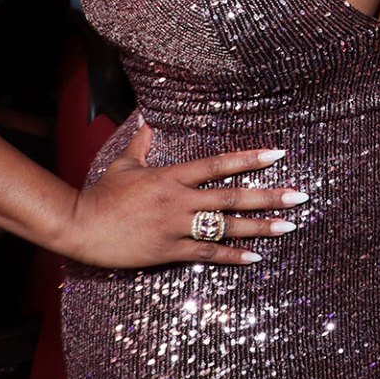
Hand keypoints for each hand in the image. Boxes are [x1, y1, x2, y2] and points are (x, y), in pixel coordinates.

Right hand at [64, 125, 304, 267]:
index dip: (250, 159)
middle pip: (232, 196)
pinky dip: (233, 256)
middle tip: (301, 196)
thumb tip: (147, 121)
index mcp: (172, 176)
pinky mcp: (169, 251)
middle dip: (270, 196)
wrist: (79, 225)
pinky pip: (207, 253)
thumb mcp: (124, 164)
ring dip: (261, 226)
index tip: (279, 155)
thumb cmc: (101, 194)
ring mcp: (176, 227)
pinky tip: (256, 257)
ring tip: (290, 226)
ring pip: (226, 226)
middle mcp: (180, 200)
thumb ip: (142, 143)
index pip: (219, 164)